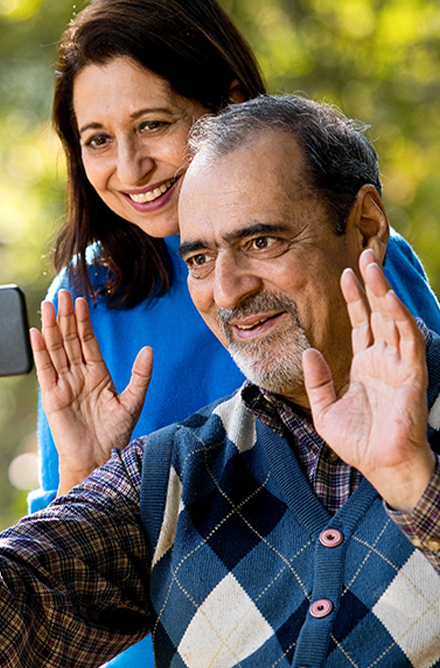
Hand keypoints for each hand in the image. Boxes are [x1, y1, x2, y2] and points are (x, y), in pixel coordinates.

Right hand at [30, 289, 152, 494]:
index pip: (88, 341)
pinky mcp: (52, 396)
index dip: (84, 321)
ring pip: (56, 350)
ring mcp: (64, 384)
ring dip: (52, 328)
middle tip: (62, 294)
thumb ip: (140, 375)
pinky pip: (45, 369)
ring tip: (48, 306)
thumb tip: (148, 349)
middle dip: (66, 317)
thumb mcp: (133, 402)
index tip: (81, 301)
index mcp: (98, 374)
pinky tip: (37, 333)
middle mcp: (79, 375)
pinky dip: (40, 351)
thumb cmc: (116, 434)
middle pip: (70, 340)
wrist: (99, 460)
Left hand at [303, 249, 434, 512]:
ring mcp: (398, 364)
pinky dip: (398, 316)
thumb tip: (309, 351)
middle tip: (364, 255)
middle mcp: (383, 359)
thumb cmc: (357, 443)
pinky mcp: (412, 372)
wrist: (381, 466)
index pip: (360, 322)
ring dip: (384, 291)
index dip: (354, 298)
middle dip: (371, 284)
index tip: (344, 273)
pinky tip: (388, 297)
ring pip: (393, 318)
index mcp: (365, 365)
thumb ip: (317, 380)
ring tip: (372, 265)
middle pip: (377, 313)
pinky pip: (407, 338)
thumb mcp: (325, 409)